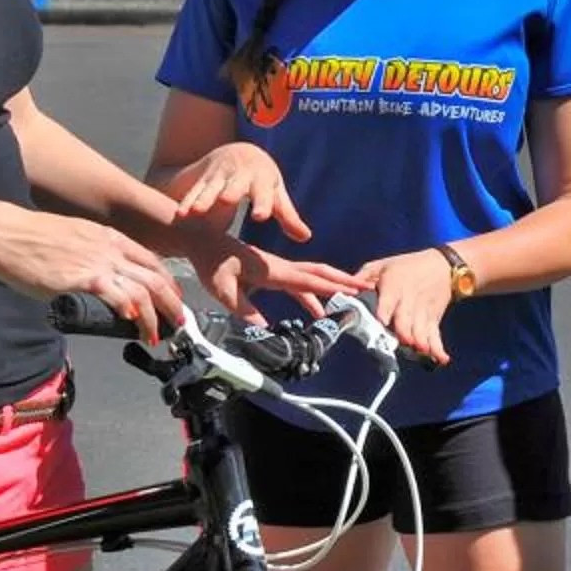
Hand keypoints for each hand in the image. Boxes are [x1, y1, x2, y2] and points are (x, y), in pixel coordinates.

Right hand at [0, 208, 187, 340]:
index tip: (173, 298)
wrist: (6, 235)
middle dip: (171, 302)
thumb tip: (98, 280)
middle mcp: (110, 247)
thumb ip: (92, 258)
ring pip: (142, 290)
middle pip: (155, 276)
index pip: (151, 260)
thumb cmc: (31, 239)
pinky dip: (130, 309)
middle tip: (178, 321)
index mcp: (109, 237)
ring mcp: (98, 260)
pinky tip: (132, 321)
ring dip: (153, 316)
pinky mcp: (82, 276)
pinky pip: (116, 293)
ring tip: (154, 334)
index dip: (167, 282)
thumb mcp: (73, 240)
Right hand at [162, 143, 310, 242]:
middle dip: (230, 192)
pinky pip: (193, 192)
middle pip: (234, 186)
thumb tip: (306, 237)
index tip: (260, 216)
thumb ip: (288, 216)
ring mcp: (219, 177)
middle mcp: (239, 176)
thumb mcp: (276, 193)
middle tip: (226, 201)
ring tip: (196, 212)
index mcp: (261, 179)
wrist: (237, 152)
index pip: (263, 193)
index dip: (262, 203)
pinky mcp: (202, 181)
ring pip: (210, 188)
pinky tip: (180, 213)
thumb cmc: (262, 180)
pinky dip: (187, 201)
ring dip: (203, 198)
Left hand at [177, 227, 355, 319]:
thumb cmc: (212, 264)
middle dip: (342, 280)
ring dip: (332, 286)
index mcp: (272, 270)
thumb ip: (244, 309)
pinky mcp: (273, 272)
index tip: (353, 291)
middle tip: (366, 287)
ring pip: (312, 276)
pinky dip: (313, 293)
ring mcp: (278, 268)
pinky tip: (318, 309)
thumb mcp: (223, 290)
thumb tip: (265, 328)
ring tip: (351, 298)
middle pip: (318, 273)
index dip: (331, 287)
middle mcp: (280, 267)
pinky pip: (299, 283)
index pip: (307, 280)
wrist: (204, 242)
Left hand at [353, 250, 458, 367]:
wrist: (444, 265)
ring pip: (421, 329)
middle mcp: (409, 300)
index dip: (384, 312)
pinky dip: (438, 348)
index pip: (388, 301)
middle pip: (406, 319)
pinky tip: (441, 359)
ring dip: (420, 341)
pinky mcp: (433, 319)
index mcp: (394, 286)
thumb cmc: (409, 266)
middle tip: (402, 341)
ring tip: (419, 350)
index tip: (382, 322)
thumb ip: (362, 278)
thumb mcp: (382, 265)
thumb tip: (344, 292)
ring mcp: (423, 311)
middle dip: (404, 332)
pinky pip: (436, 335)